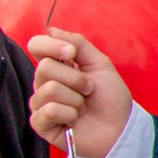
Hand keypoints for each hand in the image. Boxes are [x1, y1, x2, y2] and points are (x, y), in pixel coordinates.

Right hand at [26, 28, 134, 157]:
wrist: (121, 127)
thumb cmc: (110, 97)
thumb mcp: (99, 64)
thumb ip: (78, 44)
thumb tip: (51, 30)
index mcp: (56, 65)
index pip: (36, 45)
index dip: (50, 45)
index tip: (71, 53)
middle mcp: (43, 82)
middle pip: (45, 67)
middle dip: (76, 79)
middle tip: (89, 90)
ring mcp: (40, 103)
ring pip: (49, 89)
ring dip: (76, 99)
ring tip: (83, 107)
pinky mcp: (40, 123)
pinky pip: (49, 111)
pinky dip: (70, 114)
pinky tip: (75, 120)